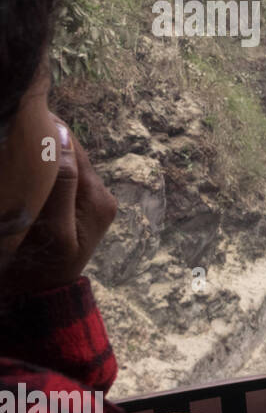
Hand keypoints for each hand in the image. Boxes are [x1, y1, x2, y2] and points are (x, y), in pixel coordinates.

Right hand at [0, 120, 116, 296]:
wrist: (41, 294)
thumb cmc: (43, 266)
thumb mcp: (53, 226)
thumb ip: (61, 184)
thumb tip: (62, 137)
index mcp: (98, 198)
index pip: (74, 150)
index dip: (49, 131)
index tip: (24, 118)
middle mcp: (101, 196)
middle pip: (72, 155)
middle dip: (47, 143)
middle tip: (17, 130)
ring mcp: (91, 201)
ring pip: (66, 165)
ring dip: (45, 157)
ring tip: (19, 146)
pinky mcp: (79, 207)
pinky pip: (62, 179)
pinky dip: (46, 172)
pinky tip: (27, 170)